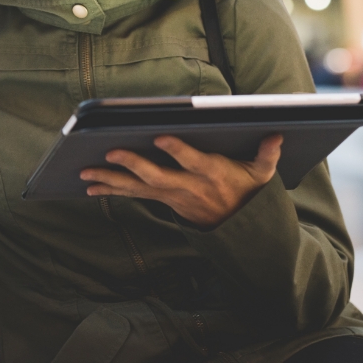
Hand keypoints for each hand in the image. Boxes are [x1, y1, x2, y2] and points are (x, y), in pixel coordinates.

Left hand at [80, 135, 282, 227]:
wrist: (238, 230)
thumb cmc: (248, 192)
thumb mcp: (262, 176)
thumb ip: (267, 155)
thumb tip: (276, 134)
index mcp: (211, 174)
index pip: (193, 161)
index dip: (178, 151)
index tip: (161, 137)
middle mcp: (188, 186)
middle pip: (157, 176)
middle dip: (133, 165)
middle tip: (110, 153)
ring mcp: (173, 196)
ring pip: (138, 188)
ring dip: (111, 181)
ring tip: (86, 174)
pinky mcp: (163, 200)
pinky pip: (134, 195)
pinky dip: (112, 191)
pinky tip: (92, 188)